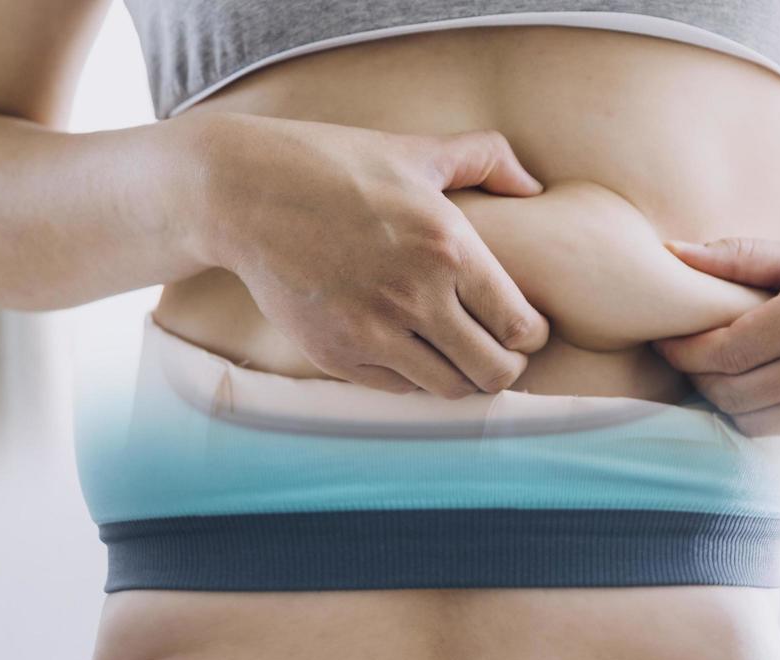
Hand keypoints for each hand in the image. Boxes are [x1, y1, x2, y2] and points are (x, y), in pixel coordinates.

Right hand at [200, 112, 550, 397]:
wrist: (246, 195)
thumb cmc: (335, 166)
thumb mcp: (415, 151)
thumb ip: (485, 158)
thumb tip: (533, 186)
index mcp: (448, 248)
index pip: (520, 327)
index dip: (532, 336)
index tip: (524, 328)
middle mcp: (415, 298)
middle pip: (494, 372)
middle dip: (507, 367)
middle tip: (499, 351)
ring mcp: (373, 333)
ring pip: (449, 389)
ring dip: (462, 377)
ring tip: (458, 354)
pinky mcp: (337, 355)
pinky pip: (399, 388)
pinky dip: (414, 376)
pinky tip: (411, 349)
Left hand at [651, 217, 779, 435]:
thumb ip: (742, 258)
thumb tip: (670, 255)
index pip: (733, 350)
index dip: (688, 352)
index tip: (668, 341)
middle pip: (740, 394)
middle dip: (703, 380)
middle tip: (691, 358)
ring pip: (761, 423)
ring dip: (733, 402)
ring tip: (729, 370)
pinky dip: (774, 409)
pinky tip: (776, 380)